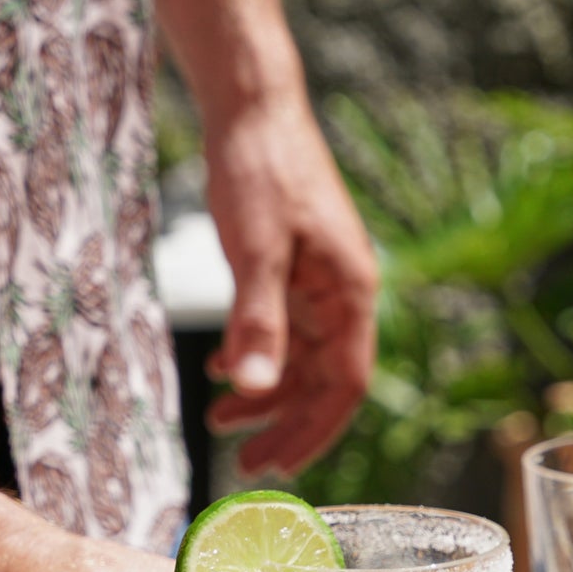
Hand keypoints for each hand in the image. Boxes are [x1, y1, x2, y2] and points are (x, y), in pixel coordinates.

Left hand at [201, 97, 378, 478]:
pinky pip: (282, 335)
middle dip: (285, 426)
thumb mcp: (255, 251)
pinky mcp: (294, 275)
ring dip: (265, 397)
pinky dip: (255, 359)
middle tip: (245, 464)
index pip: (345, 387)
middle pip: (323, 384)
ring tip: (221, 421)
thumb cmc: (262, 170)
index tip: (279, 466)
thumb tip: (255, 389)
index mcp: (351, 297)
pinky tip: (222, 372)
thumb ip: (258, 323)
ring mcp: (319, 289)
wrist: (253, 105)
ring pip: (300, 364)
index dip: (314, 431)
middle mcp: (343, 300)